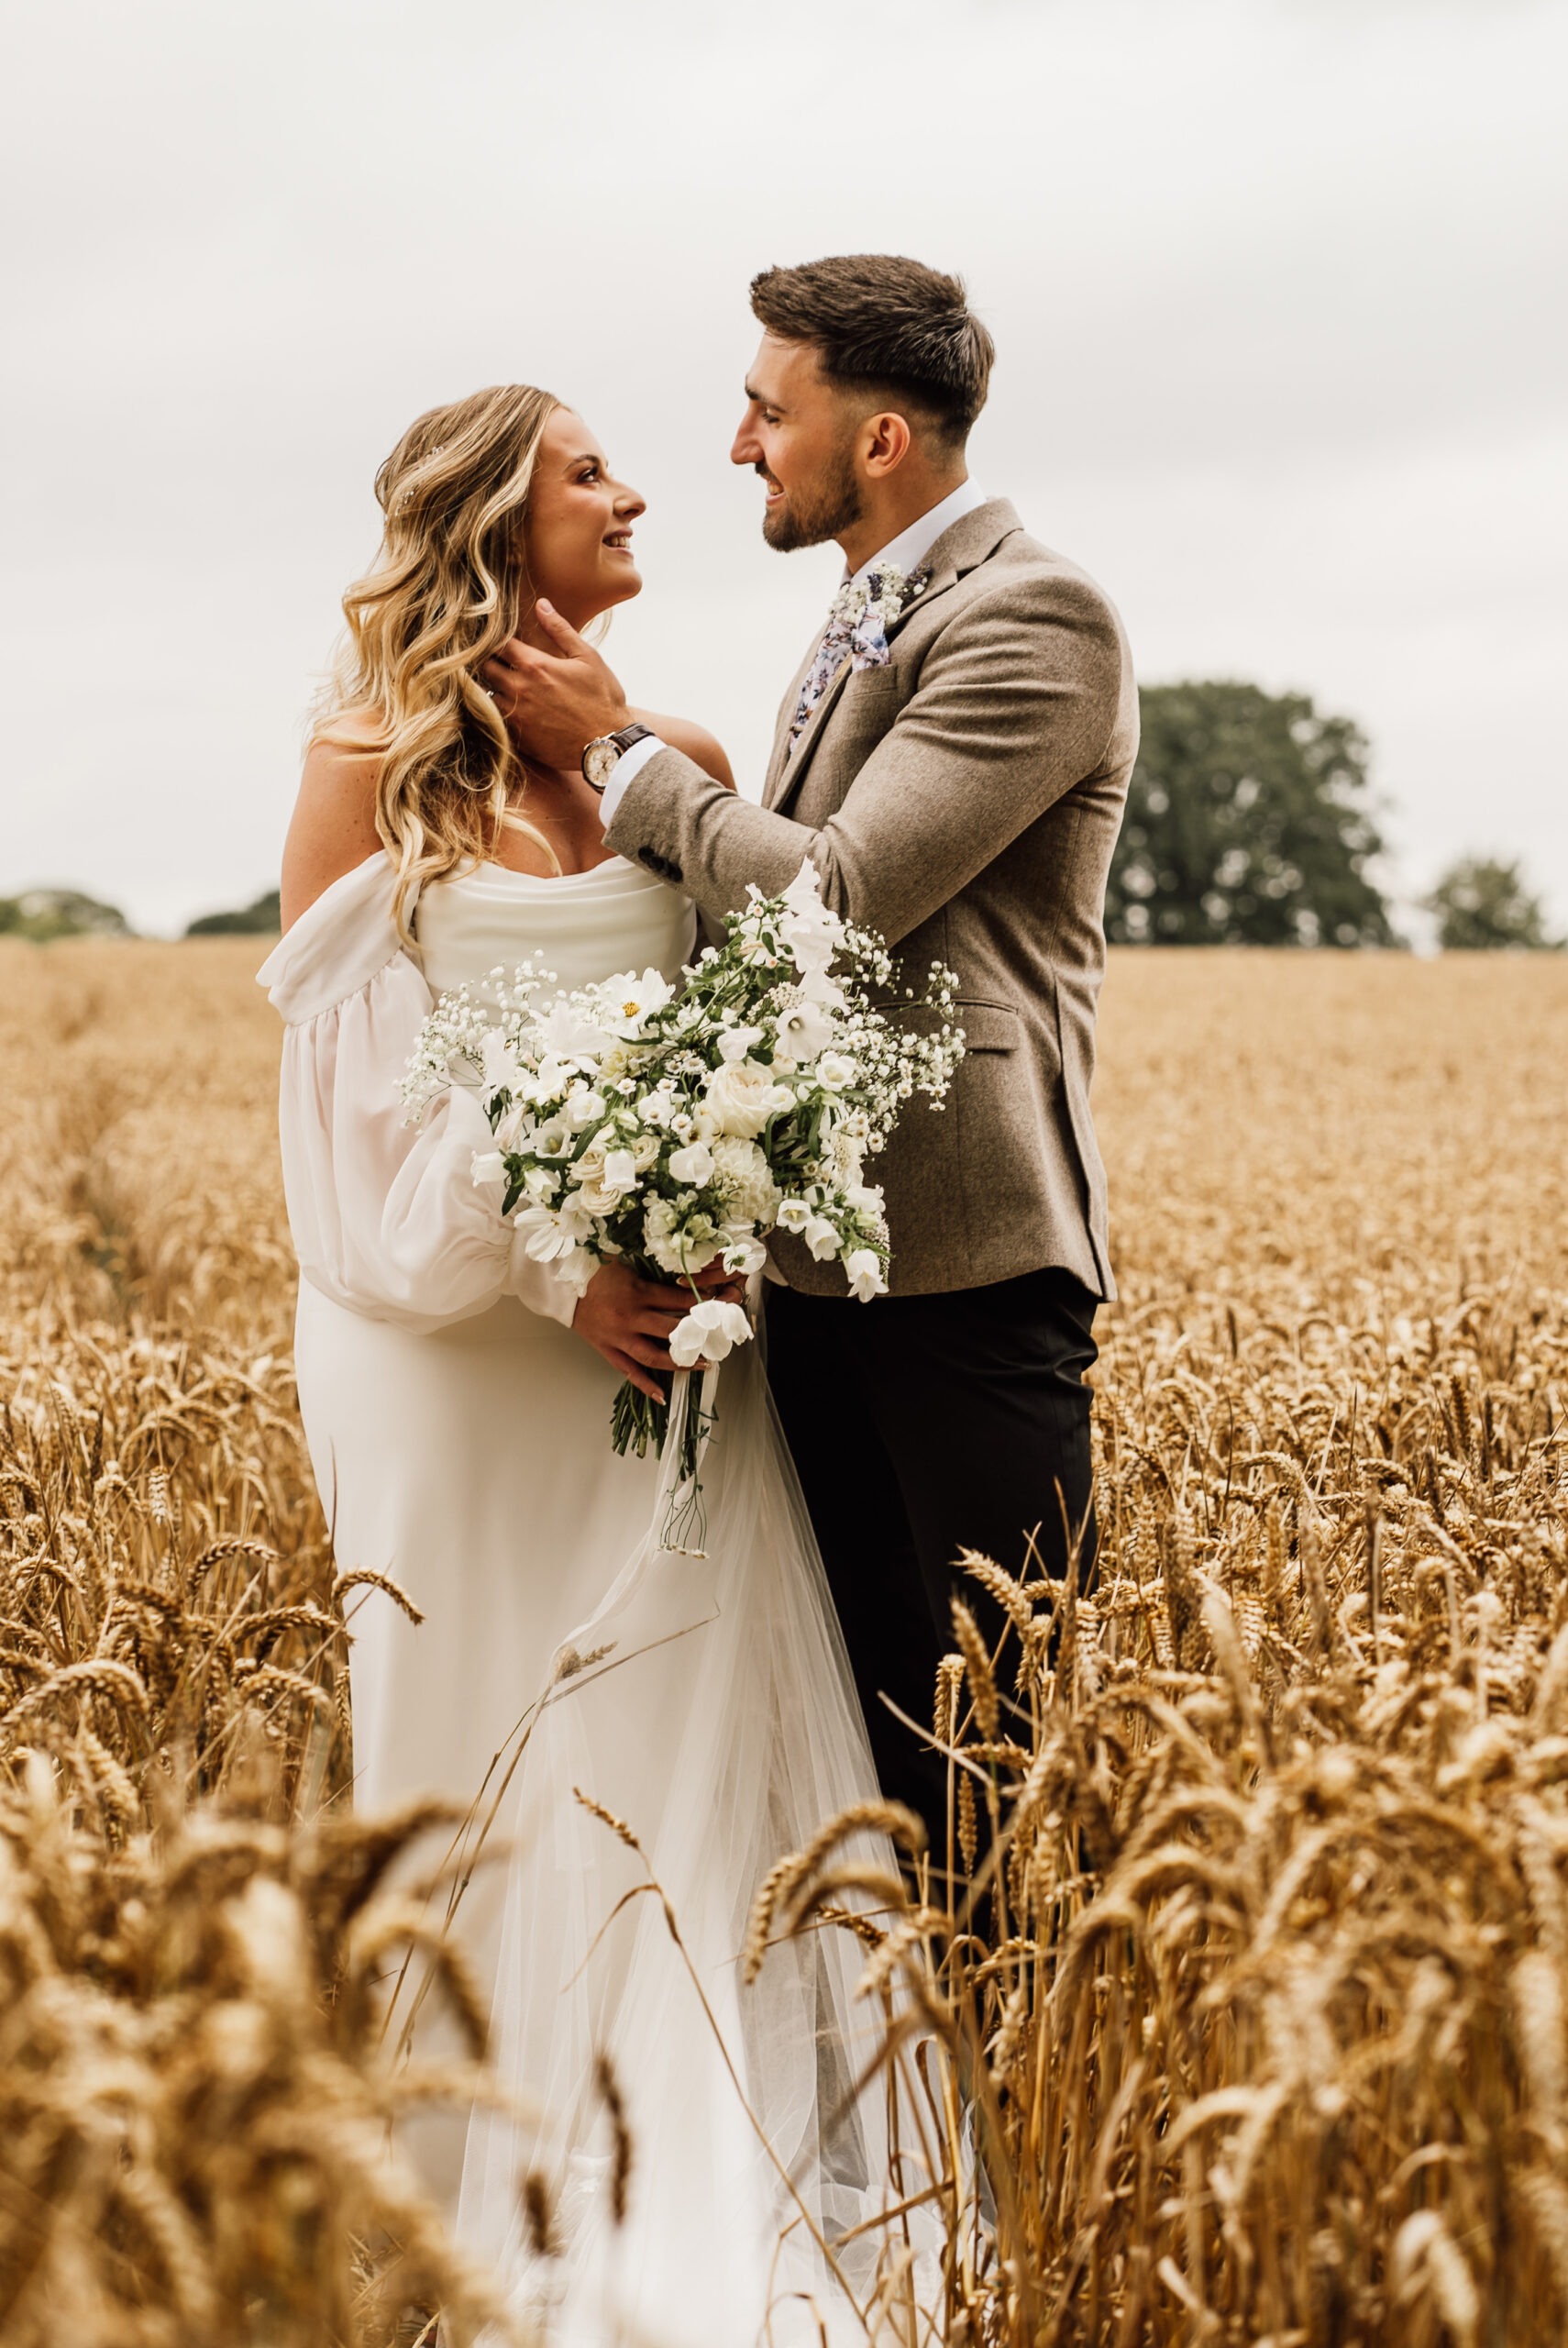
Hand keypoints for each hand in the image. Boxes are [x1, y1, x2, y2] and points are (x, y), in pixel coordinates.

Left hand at [482, 601, 631, 769]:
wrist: (609, 745)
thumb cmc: (602, 699)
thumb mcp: (587, 657)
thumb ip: (559, 630)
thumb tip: (541, 604)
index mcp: (534, 665)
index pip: (498, 643)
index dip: (497, 638)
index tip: (503, 640)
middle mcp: (519, 690)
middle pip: (484, 668)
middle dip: (490, 661)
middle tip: (502, 661)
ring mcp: (516, 716)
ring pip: (486, 695)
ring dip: (493, 688)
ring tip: (508, 686)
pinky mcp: (518, 738)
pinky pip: (496, 720)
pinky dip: (499, 712)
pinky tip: (515, 709)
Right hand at [571, 1258, 746, 1399]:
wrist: (562, 1285)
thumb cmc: (597, 1271)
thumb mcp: (628, 1264)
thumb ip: (654, 1273)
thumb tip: (685, 1278)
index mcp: (638, 1293)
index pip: (678, 1301)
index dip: (701, 1304)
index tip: (720, 1306)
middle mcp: (630, 1318)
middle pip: (671, 1331)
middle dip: (698, 1335)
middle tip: (719, 1339)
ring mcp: (618, 1337)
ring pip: (653, 1356)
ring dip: (680, 1363)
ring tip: (703, 1365)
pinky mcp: (607, 1350)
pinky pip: (629, 1371)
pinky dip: (645, 1385)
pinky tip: (662, 1396)